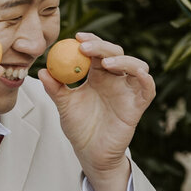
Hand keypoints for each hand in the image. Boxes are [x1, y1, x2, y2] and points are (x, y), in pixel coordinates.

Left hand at [40, 32, 153, 189]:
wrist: (90, 153)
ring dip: (124, 60)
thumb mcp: (64, 105)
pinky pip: (148, 89)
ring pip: (137, 66)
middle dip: (102, 46)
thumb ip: (55, 88)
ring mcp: (128, 92)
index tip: (77, 37)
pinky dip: (146, 79)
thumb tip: (42, 71)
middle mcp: (115, 80)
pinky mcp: (137, 106)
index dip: (91, 41)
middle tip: (85, 47)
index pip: (98, 51)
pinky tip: (139, 74)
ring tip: (105, 62)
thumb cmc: (79, 128)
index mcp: (98, 76)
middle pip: (116, 53)